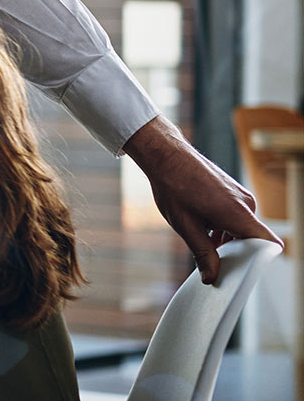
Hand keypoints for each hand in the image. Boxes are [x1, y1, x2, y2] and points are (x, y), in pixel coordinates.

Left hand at [124, 117, 281, 283]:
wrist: (166, 155)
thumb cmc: (174, 187)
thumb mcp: (186, 227)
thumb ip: (203, 254)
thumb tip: (211, 277)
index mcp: (239, 214)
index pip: (268, 244)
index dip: (259, 261)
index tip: (241, 272)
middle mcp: (247, 204)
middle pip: (253, 239)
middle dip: (236, 253)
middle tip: (214, 263)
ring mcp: (242, 196)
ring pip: (242, 228)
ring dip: (227, 240)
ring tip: (202, 242)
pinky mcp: (234, 192)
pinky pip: (237, 216)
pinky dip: (224, 227)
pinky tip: (203, 230)